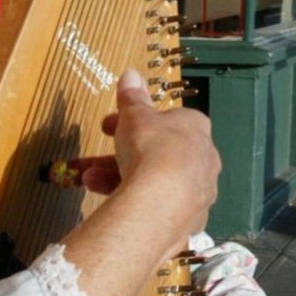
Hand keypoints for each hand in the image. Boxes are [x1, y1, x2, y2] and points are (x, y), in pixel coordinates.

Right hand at [97, 71, 218, 245]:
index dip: (136, 122)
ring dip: (120, 179)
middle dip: (122, 155)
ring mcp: (200, 194)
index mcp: (197, 130)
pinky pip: (160, 209)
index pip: (168, 120)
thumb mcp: (135, 116)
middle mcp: (205, 160)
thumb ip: (132, 97)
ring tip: (90, 181)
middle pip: (159, 154)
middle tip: (94, 158)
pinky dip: (138, 204)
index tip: (110, 126)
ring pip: (156, 184)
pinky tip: (117, 206)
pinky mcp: (190, 222)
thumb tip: (131, 73)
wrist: (160, 203)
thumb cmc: (150, 148)